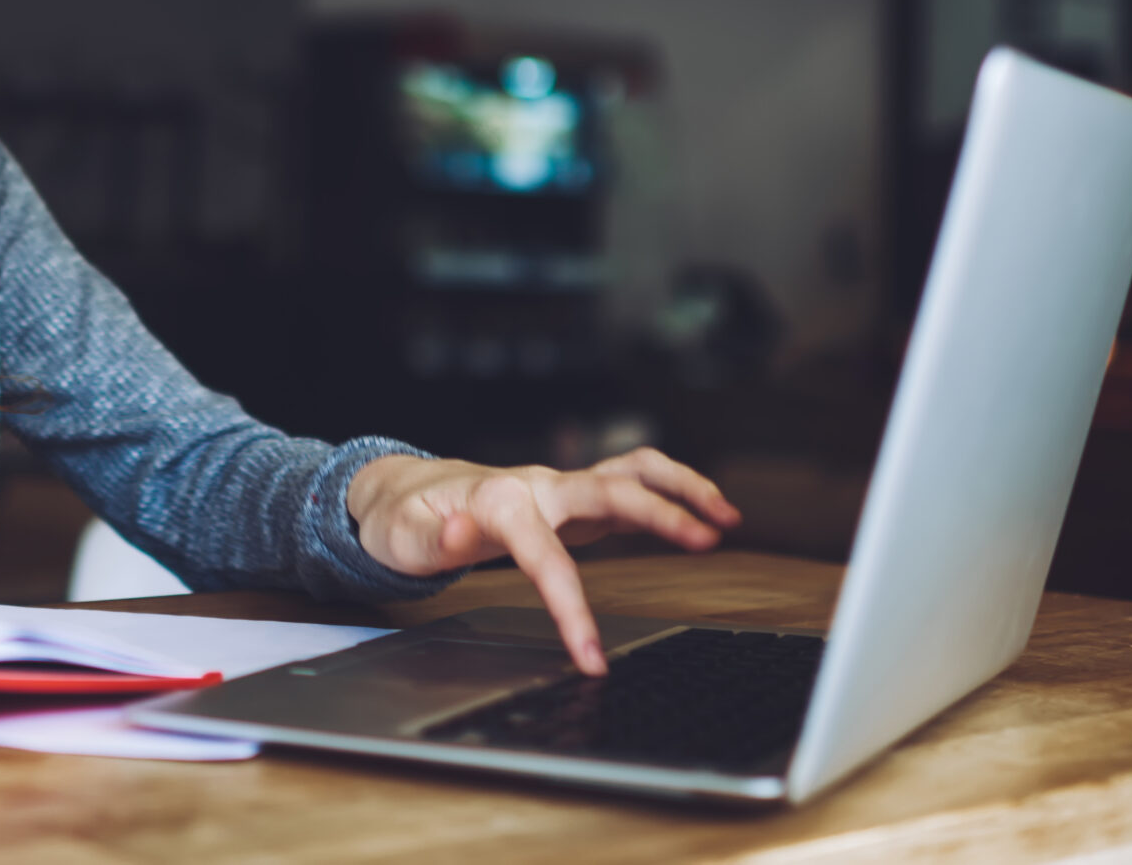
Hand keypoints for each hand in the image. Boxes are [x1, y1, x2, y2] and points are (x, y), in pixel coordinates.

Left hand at [346, 448, 740, 675]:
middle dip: (661, 513)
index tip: (591, 657)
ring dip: (680, 486)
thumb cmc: (405, 520)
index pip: (547, 555)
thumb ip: (436, 540)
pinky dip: (666, 491)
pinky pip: (627, 484)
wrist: (405, 494)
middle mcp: (539, 486)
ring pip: (630, 473)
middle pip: (611, 489)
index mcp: (501, 500)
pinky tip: (697, 514)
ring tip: (727, 516)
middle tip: (708, 540)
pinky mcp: (570, 500)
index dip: (570, 608)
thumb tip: (462, 535)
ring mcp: (559, 489)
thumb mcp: (404, 537)